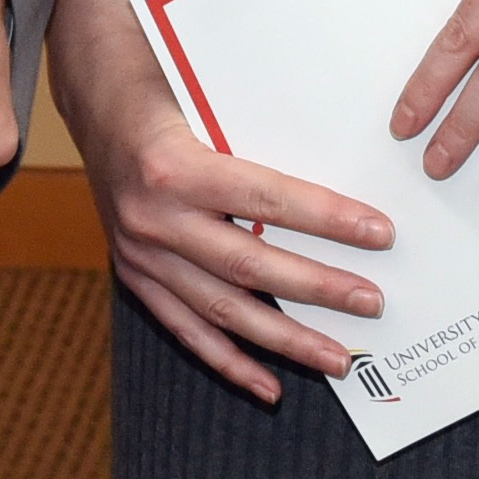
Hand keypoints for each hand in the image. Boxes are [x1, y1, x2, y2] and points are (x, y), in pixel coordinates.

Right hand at [75, 74, 398, 405]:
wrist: (99, 107)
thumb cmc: (166, 93)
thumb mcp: (211, 102)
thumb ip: (262, 139)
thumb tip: (341, 175)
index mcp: (175, 167)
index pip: (267, 199)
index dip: (327, 219)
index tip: (379, 233)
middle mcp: (154, 217)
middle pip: (250, 264)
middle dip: (318, 288)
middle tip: (372, 303)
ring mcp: (140, 254)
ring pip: (222, 308)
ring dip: (285, 339)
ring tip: (337, 358)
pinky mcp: (134, 276)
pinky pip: (186, 328)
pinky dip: (229, 361)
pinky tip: (269, 385)